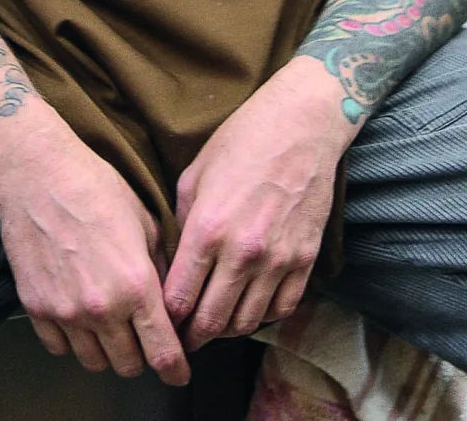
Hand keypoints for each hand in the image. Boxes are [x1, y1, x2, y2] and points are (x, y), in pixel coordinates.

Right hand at [0, 101, 190, 384]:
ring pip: (94, 363)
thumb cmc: (95, 188)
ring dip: (107, 352)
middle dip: (142, 357)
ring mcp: (65, 311)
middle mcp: (101, 308)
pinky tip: (78, 318)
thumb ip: (159, 270)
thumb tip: (168, 299)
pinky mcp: (36, 307)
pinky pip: (59, 347)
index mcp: (136, 286)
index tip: (179, 373)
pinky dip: (72, 341)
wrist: (38, 174)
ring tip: (109, 328)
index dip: (176, 369)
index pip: (163, 351)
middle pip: (128, 365)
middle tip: (142, 339)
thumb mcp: (146, 224)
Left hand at [163, 57, 354, 347]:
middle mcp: (242, 252)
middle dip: (192, 338)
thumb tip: (175, 264)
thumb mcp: (194, 178)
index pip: (178, 300)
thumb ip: (182, 226)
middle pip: (212, 322)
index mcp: (207, 230)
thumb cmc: (241, 142)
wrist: (301, 126)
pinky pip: (282, 309)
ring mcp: (278, 260)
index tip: (161, 325)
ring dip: (226, 331)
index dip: (166, 322)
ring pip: (247, 322)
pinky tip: (250, 309)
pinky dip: (263, 318)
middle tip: (183, 340)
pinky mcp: (305, 260)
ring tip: (214, 326)